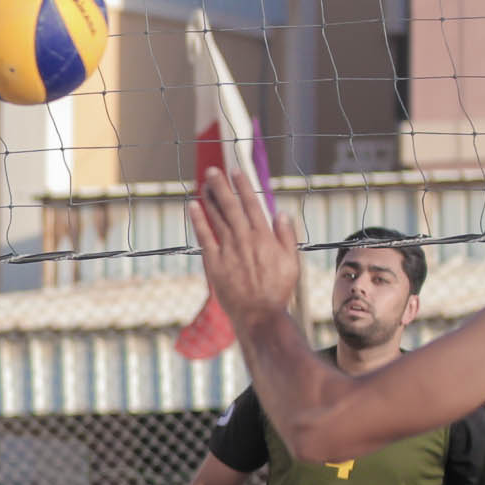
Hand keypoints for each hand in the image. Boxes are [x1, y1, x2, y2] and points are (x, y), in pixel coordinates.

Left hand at [188, 166, 303, 327]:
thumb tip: (282, 213)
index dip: (243, 186)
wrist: (259, 314)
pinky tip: (192, 206)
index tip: (237, 171)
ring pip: (217, 218)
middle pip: (232, 206)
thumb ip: (287, 237)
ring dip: (210, 199)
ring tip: (204, 184)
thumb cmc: (277, 289)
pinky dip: (198, 220)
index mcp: (265, 237)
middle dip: (222, 186)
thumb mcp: (292, 262)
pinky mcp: (214, 263)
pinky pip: (204, 237)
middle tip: (213, 170)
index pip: (252, 204)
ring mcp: (228, 250)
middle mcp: (245, 239)